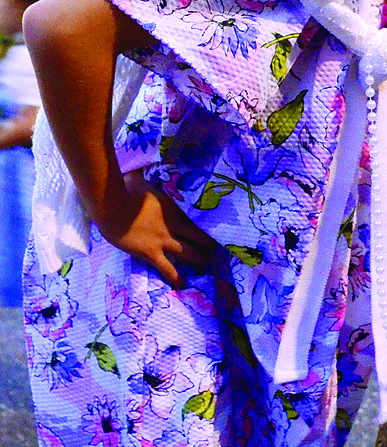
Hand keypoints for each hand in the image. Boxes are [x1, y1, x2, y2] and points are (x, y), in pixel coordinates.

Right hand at [93, 171, 216, 288]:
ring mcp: (164, 240)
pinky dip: (176, 278)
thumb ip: (141, 173)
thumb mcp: (137, 177)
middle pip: (199, 237)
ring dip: (199, 260)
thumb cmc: (122, 189)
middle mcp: (173, 225)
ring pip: (190, 254)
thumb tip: (138, 161)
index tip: (212, 226)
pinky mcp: (151, 253)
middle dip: (208, 243)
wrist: (112, 204)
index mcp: (172, 207)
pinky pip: (168, 269)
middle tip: (215, 248)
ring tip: (205, 264)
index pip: (195, 218)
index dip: (204, 223)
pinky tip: (182, 285)